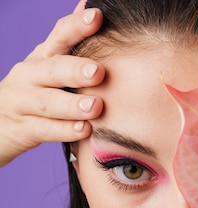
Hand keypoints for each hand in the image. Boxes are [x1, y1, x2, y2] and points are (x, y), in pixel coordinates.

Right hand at [0, 2, 104, 167]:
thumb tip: (88, 6)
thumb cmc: (34, 91)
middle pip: (52, 70)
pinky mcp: (23, 129)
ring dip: (72, 104)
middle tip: (99, 72)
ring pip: (48, 102)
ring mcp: (23, 102)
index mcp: (41, 57)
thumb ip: (68, 40)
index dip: (76, 26)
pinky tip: (84, 130)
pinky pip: (45, 130)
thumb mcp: (48, 63)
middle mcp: (29, 75)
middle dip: (75, 70)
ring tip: (95, 106)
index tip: (96, 16)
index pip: (59, 37)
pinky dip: (64, 130)